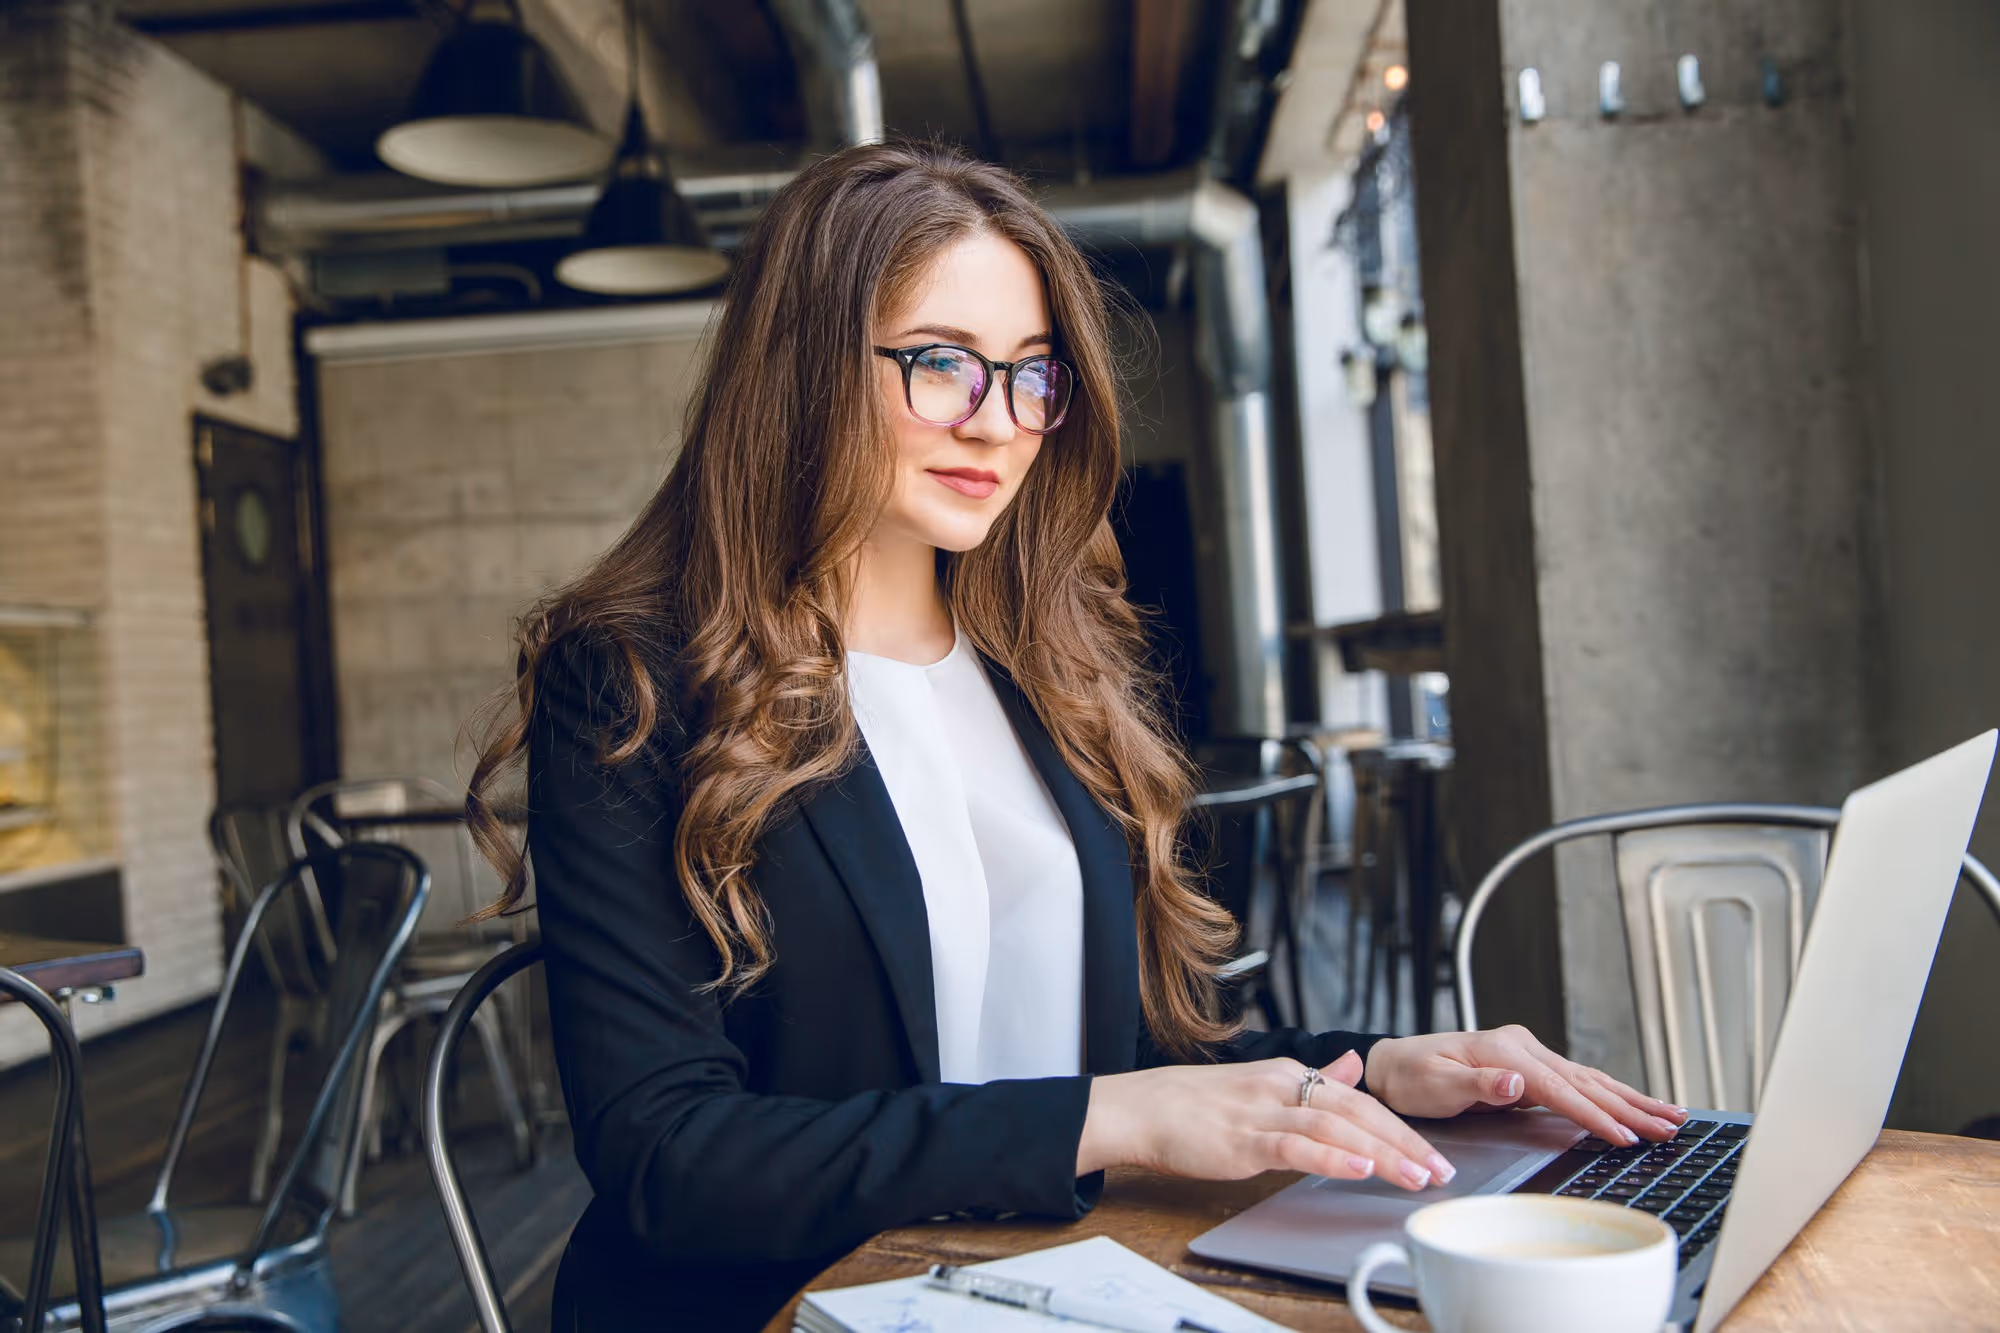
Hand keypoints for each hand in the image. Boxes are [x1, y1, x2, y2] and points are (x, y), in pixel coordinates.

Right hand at [1077, 1051, 1458, 1190]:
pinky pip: (1294, 1146)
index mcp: (1289, 1075)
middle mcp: (1281, 1087)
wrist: (1140, 1108)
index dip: (1400, 1127)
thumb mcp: (1261, 1084)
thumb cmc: (1195, 1104)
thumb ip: (1311, 1078)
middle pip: (1357, 1111)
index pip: (1359, 1099)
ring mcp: (1262, 1112)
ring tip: (1415, 1175)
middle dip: (1404, 1142)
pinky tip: (1358, 1167)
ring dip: (1380, 1153)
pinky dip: (1330, 1157)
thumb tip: (1351, 1067)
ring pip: (1334, 1128)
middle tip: (1441, 1170)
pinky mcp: (1241, 1138)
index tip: (1433, 1155)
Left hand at [1363, 1026, 1688, 1145]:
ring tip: (1669, 1114)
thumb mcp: (1437, 1084)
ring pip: (1590, 1080)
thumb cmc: (1413, 1077)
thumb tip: (1517, 1082)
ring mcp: (1528, 1055)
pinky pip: (1577, 1083)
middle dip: (1632, 1106)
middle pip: (1587, 1082)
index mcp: (1506, 1052)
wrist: (1396, 1065)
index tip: (1625, 1137)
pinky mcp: (1529, 1067)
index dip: (1595, 1115)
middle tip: (1672, 1125)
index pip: (1561, 1089)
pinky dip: (1609, 1094)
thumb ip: (1480, 1084)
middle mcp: (1523, 1048)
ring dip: (1630, 1099)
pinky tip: (1631, 1105)